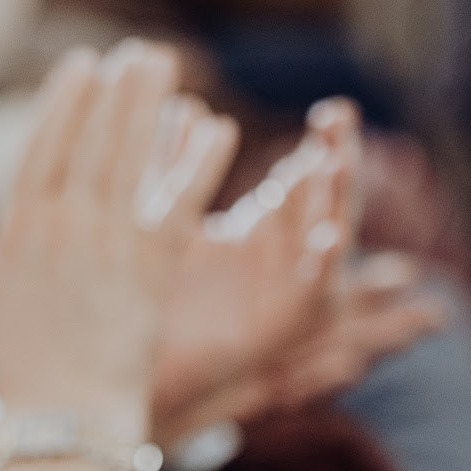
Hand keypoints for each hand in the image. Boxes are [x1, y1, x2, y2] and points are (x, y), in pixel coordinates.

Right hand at [0, 41, 235, 433]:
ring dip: (151, 106)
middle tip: (137, 54)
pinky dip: (200, 161)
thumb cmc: (23, 366)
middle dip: (115, 90)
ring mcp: (109, 241)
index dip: (64, 102)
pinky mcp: (153, 266)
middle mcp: (64, 225)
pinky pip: (180, 200)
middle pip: (93, 139)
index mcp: (21, 228)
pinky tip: (218, 127)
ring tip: (167, 67)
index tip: (82, 65)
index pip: (44, 146)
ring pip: (132, 156)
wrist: (66, 417)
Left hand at [153, 105, 444, 438]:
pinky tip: (325, 238)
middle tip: (342, 120)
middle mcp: (286, 260)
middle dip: (340, 159)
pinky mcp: (283, 330)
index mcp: (264, 230)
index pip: (306, 176)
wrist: (129, 364)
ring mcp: (289, 293)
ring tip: (335, 162)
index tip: (332, 111)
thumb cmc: (147, 293)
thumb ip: (178, 163)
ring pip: (332, 240)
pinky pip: (316, 296)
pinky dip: (324, 267)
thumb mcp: (166, 218)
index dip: (323, 144)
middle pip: (328, 201)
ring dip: (337, 201)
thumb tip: (189, 106)